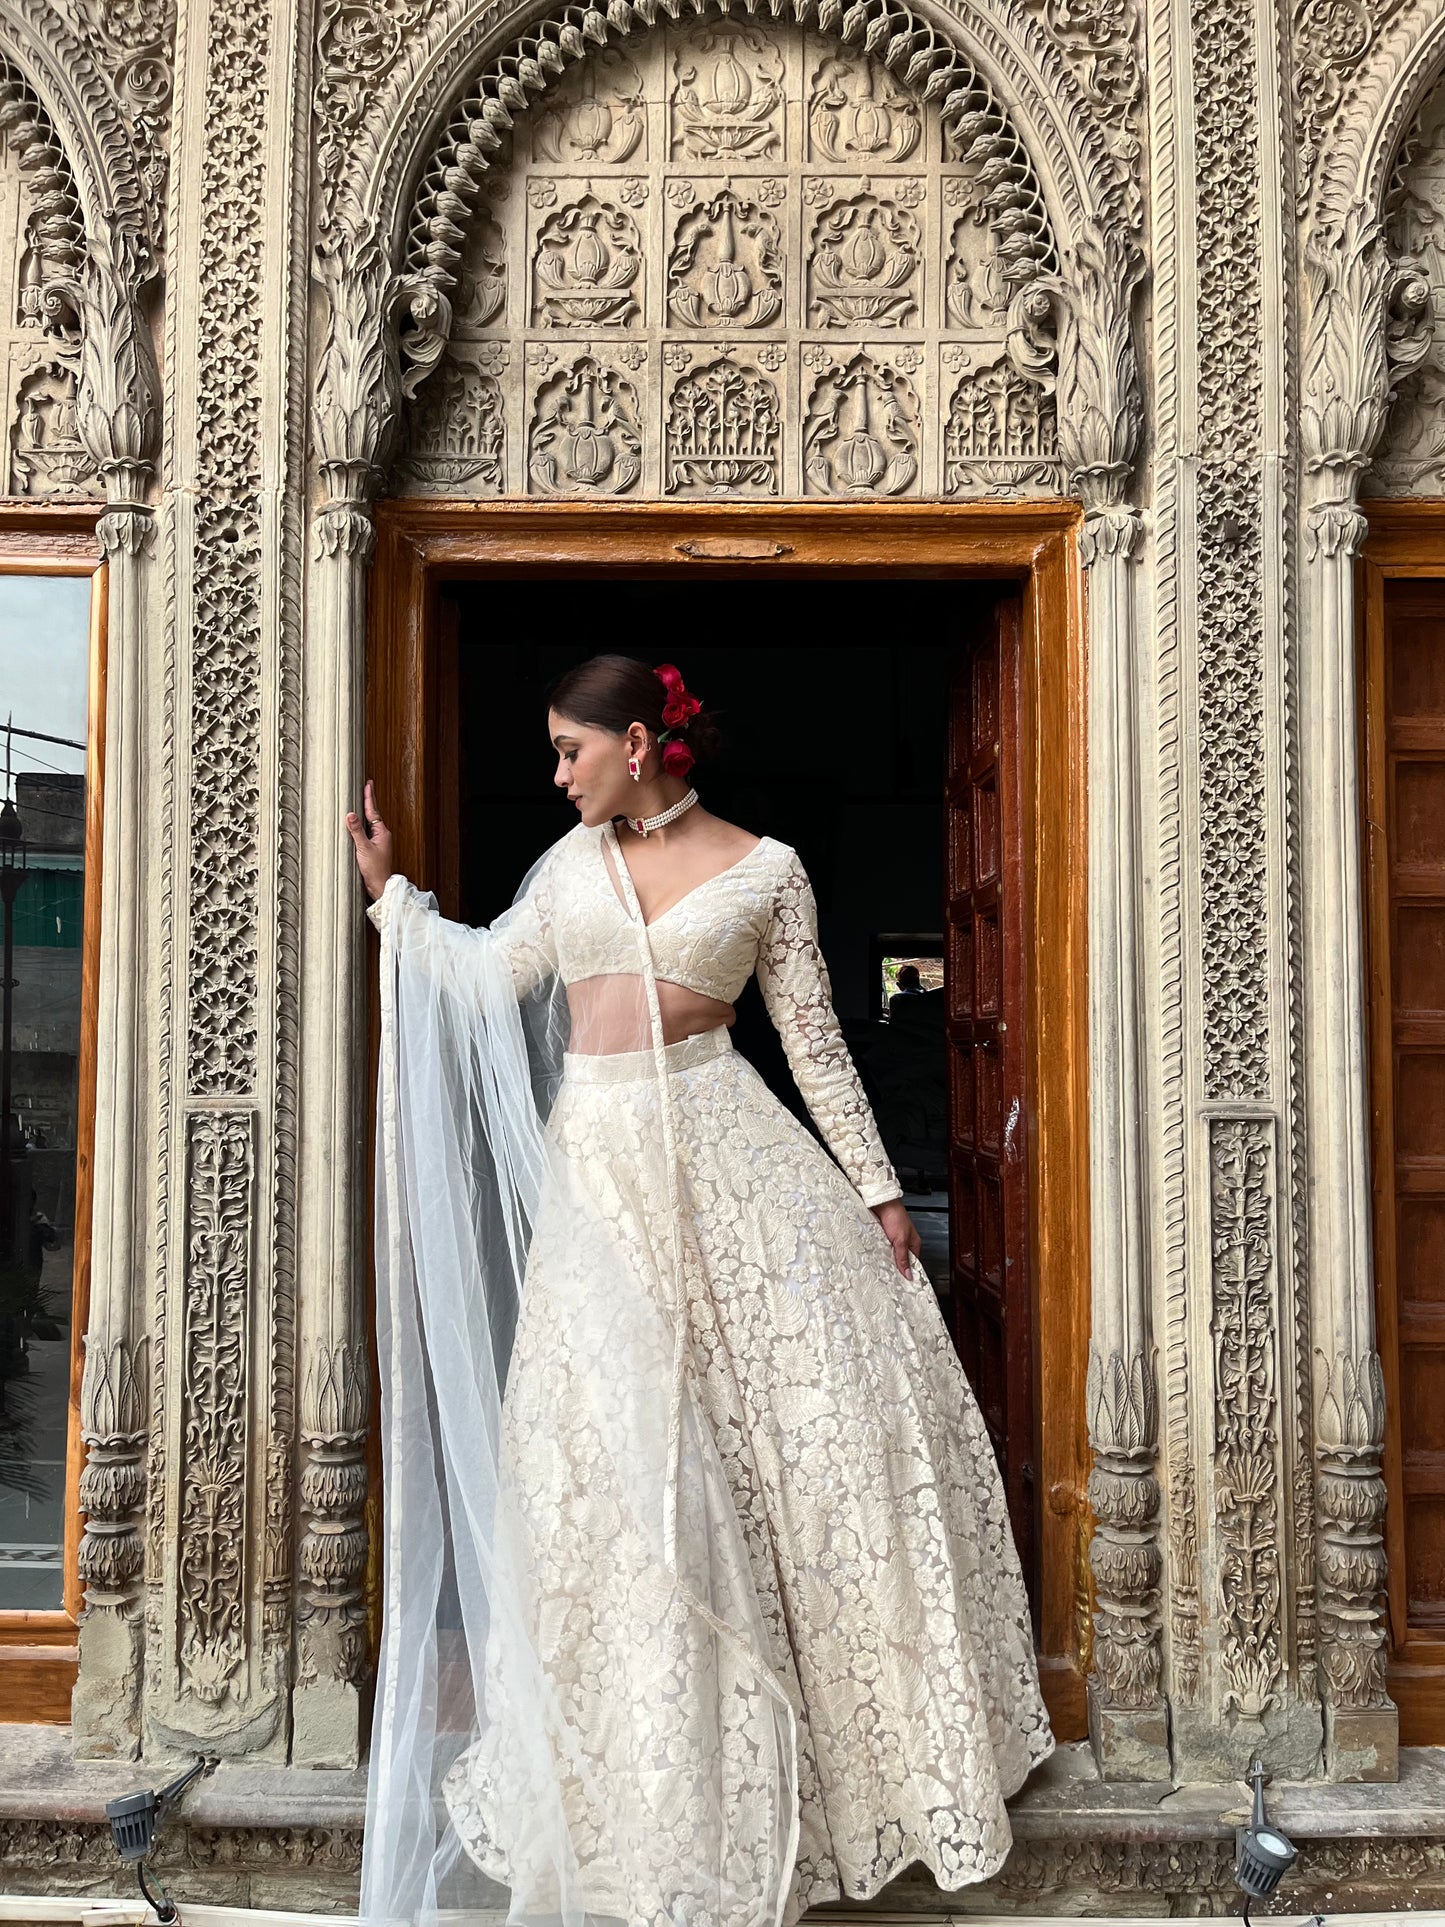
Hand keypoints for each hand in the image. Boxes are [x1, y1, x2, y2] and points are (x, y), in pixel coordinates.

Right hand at [344, 779, 393, 901]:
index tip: (368, 783)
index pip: (373, 810)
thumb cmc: (375, 870)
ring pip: (368, 823)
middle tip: (365, 786)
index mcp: (382, 832)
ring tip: (359, 800)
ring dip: (363, 813)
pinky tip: (355, 825)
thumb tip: (350, 814)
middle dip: (367, 801)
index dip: (369, 796)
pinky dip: (360, 826)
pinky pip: (365, 832)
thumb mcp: (363, 848)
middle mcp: (381, 835)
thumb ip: (356, 831)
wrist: (380, 887)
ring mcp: (378, 842)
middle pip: (372, 814)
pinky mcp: (373, 849)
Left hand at [872, 1198, 920, 1277]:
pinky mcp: (882, 1238)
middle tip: (889, 1280)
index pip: (913, 1263)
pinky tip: (874, 1258)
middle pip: (900, 1261)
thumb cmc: (895, 1216)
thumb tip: (908, 1274)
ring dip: (884, 1260)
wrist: (881, 1203)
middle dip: (895, 1268)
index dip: (908, 1273)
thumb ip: (903, 1257)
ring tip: (880, 1271)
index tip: (903, 1284)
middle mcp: (903, 1243)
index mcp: (913, 1244)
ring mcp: (892, 1240)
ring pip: (889, 1255)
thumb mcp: (901, 1240)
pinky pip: (881, 1249)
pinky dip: (878, 1253)